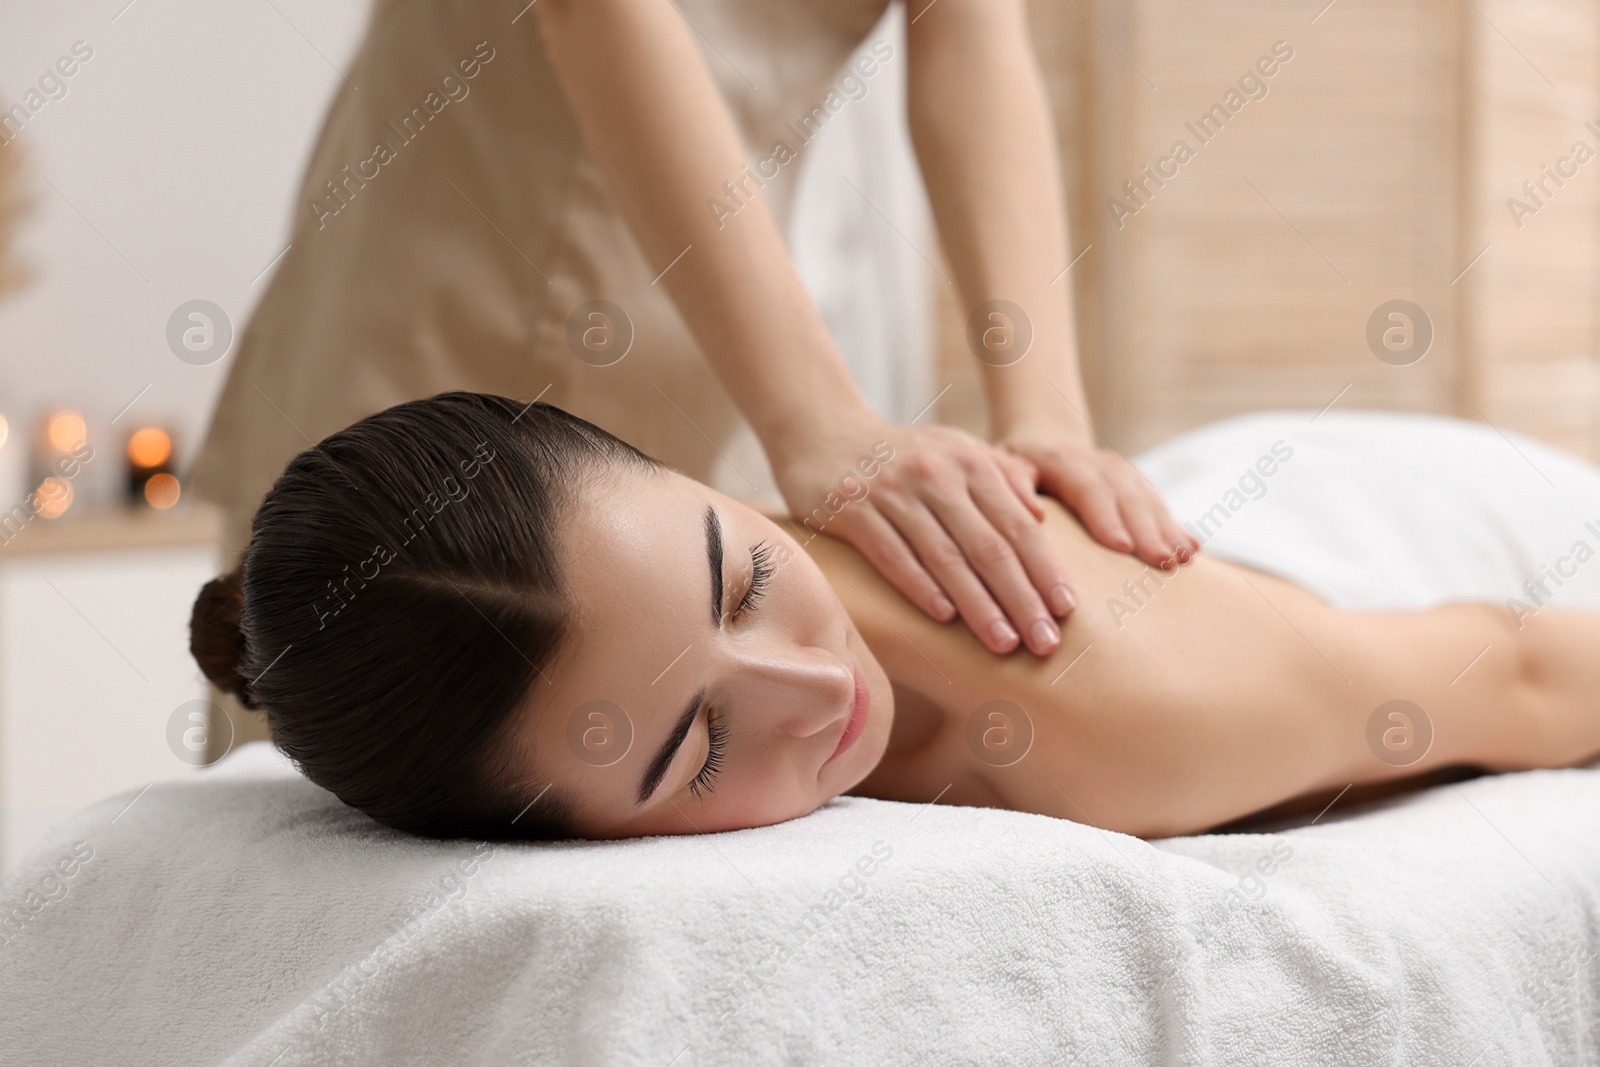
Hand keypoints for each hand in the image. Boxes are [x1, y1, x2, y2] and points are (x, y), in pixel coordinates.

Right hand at [770, 413, 1074, 656]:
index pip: (1018, 524)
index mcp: (971, 462)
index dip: (1046, 569)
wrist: (824, 431)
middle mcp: (937, 474)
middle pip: (989, 546)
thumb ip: (1001, 477)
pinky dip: (920, 586)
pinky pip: (892, 554)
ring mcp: (893, 491)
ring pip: (945, 557)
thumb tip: (1041, 516)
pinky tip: (943, 618)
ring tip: (1004, 643)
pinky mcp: (853, 508)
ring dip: (978, 605)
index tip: (1067, 610)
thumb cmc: (902, 454)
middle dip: (1022, 598)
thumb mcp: (956, 452)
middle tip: (1046, 642)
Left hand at [994, 423, 1198, 571]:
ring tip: (1184, 558)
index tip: (1120, 546)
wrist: (1043, 440)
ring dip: (1169, 530)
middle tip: (1162, 562)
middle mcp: (1099, 464)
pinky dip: (1177, 527)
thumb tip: (1033, 513)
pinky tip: (1193, 549)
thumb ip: (1012, 484)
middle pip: (1126, 498)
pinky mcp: (1137, 486)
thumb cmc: (1016, 465)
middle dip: (1147, 531)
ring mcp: (1123, 474)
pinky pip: (1160, 505)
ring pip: (1149, 501)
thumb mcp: (1001, 466)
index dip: (1106, 517)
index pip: (1087, 489)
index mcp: (1064, 461)